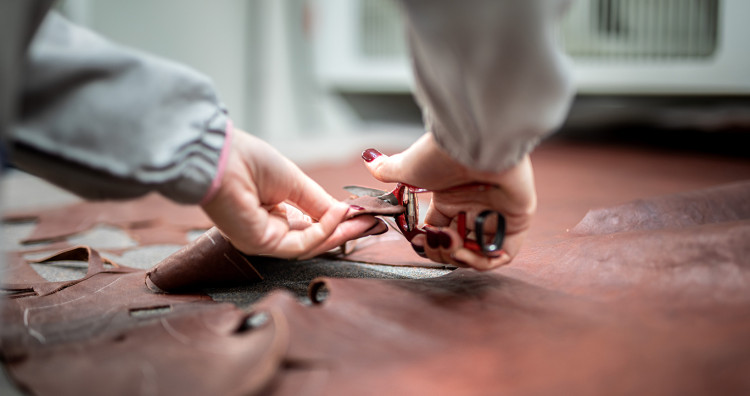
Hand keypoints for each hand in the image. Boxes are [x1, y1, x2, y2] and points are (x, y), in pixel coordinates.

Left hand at [202, 129, 380, 258]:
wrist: (221, 158)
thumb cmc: (249, 161)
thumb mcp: (295, 181)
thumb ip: (319, 202)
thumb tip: (344, 213)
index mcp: (274, 212)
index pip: (312, 225)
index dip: (340, 223)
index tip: (366, 217)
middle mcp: (269, 230)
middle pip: (314, 239)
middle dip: (346, 232)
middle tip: (374, 224)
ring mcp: (264, 240)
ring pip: (310, 245)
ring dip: (340, 233)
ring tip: (363, 221)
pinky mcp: (260, 244)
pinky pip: (300, 244)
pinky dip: (322, 231)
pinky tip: (338, 215)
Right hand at [363, 133, 535, 269]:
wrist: (474, 143)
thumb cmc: (442, 153)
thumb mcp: (408, 167)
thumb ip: (388, 169)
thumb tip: (368, 158)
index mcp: (450, 197)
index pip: (439, 231)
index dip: (428, 243)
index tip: (418, 242)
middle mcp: (473, 206)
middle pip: (459, 245)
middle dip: (443, 253)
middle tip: (437, 243)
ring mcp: (495, 212)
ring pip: (480, 253)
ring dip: (461, 258)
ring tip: (453, 246)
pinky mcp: (517, 219)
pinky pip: (504, 252)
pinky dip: (484, 260)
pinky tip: (468, 252)